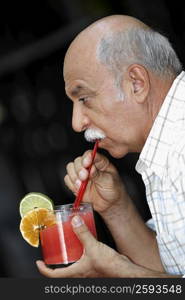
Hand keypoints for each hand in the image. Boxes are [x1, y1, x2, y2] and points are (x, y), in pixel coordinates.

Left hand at [36, 216, 171, 277]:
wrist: (124, 272)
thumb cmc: (109, 267)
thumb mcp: (93, 247)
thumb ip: (83, 233)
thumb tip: (75, 221)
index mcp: (75, 272)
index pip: (53, 275)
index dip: (44, 269)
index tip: (39, 262)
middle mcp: (80, 274)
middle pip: (62, 271)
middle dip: (55, 262)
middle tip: (51, 252)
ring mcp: (87, 271)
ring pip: (72, 266)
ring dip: (67, 257)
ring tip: (65, 246)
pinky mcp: (94, 266)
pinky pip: (82, 261)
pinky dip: (79, 254)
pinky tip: (82, 244)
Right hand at [64, 151, 129, 214]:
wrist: (110, 204)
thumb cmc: (113, 190)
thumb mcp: (109, 181)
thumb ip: (99, 175)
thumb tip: (91, 169)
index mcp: (100, 162)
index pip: (90, 154)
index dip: (87, 158)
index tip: (86, 164)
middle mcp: (89, 166)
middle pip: (78, 160)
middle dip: (79, 169)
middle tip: (84, 177)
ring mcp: (82, 174)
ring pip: (70, 168)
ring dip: (74, 176)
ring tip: (81, 184)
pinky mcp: (76, 183)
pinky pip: (67, 179)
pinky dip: (71, 184)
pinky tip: (78, 188)